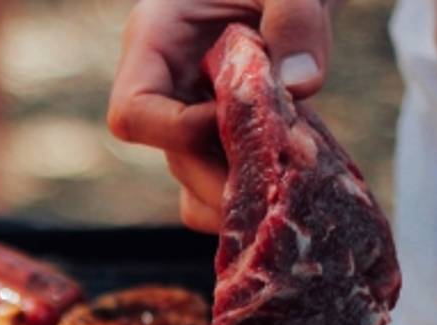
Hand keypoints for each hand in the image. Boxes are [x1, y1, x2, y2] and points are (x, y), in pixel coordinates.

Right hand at [107, 1, 331, 231]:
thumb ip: (296, 15)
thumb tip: (302, 85)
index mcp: (156, 38)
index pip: (133, 112)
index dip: (179, 132)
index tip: (242, 119)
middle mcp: (169, 83)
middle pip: (174, 158)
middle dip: (226, 177)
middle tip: (285, 185)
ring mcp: (196, 111)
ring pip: (197, 181)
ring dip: (242, 195)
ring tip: (295, 188)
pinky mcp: (228, 130)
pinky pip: (224, 182)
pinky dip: (257, 194)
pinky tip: (300, 180)